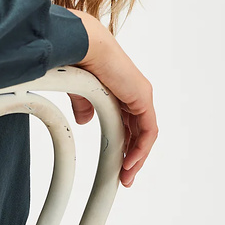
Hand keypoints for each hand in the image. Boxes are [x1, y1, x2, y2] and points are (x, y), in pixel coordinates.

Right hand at [66, 10, 157, 187]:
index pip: (126, 125)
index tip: (115, 165)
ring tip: (125, 177)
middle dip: (131, 158)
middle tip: (123, 178)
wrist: (83, 47)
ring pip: (144, 135)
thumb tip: (84, 121)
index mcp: (119, 91)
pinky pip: (148, 131)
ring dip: (136, 158)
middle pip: (137, 133)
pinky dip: (141, 149)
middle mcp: (133, 94)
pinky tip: (129, 163)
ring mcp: (140, 96)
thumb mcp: (80, 94)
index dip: (122, 146)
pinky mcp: (143, 99)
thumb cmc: (77, 62)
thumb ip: (84, 107)